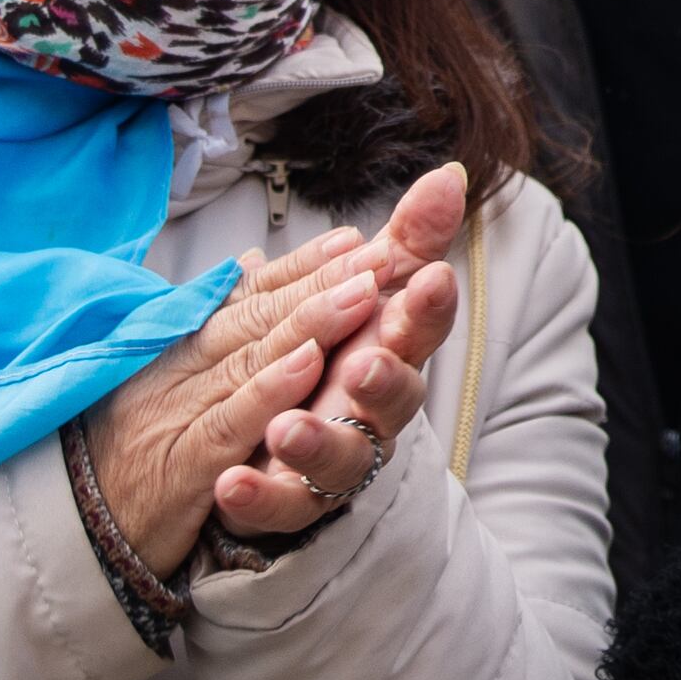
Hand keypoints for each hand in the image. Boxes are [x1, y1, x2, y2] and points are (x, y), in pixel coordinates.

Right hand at [82, 227, 382, 573]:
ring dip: (309, 320)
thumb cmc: (129, 451)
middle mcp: (176, 369)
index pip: (245, 297)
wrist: (73, 530)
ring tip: (362, 288)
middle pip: (255, 315)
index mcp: (177, 348)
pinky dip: (270, 388)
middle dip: (318, 279)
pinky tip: (311, 361)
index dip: (299, 265)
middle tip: (377, 250)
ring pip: (249, 357)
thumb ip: (215, 327)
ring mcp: (177, 413)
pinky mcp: (183, 465)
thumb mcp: (168, 384)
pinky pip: (231, 420)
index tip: (351, 237)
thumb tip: (253, 265)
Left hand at [213, 164, 470, 539]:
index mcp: (390, 349)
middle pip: (396, 398)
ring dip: (318, 441)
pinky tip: (231, 482)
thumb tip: (449, 175)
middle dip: (384, 380)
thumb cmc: (336, 357)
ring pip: (342, 457)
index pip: (420, 326)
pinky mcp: (291, 498)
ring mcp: (335, 457)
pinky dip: (258, 496)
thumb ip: (405, 242)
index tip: (430, 277)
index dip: (426, 306)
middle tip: (365, 362)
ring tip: (285, 428)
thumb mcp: (365, 293)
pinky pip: (279, 505)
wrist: (282, 439)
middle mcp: (373, 407)